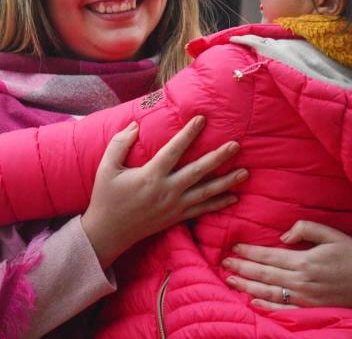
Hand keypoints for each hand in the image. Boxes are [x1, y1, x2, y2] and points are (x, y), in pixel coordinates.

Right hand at [80, 116, 246, 267]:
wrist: (109, 232)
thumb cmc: (106, 197)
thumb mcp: (106, 168)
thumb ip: (119, 144)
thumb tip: (135, 125)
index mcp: (150, 176)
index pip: (173, 151)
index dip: (188, 134)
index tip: (202, 119)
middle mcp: (166, 191)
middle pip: (198, 172)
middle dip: (218, 158)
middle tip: (236, 145)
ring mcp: (174, 206)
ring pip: (206, 193)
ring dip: (227, 182)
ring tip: (245, 172)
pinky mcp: (176, 218)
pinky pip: (202, 210)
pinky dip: (219, 204)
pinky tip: (234, 197)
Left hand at [222, 220, 351, 312]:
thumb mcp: (331, 234)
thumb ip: (305, 228)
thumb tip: (283, 235)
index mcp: (305, 260)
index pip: (269, 256)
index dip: (249, 252)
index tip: (234, 248)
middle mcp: (302, 280)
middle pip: (264, 274)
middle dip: (242, 269)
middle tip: (224, 264)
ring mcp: (306, 297)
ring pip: (269, 292)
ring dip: (247, 287)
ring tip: (230, 281)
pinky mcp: (312, 309)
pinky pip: (284, 309)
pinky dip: (267, 306)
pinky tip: (252, 302)